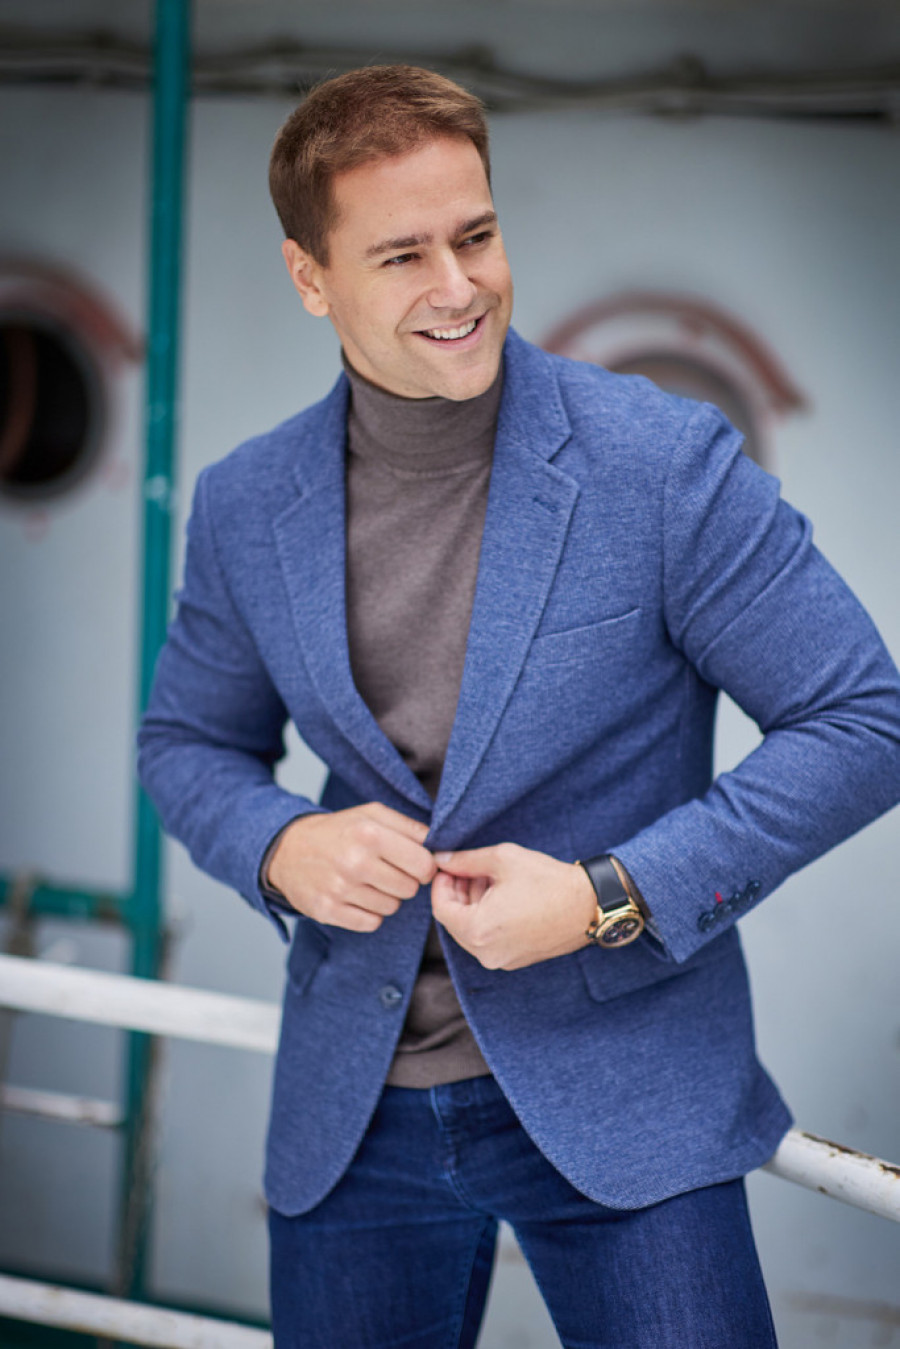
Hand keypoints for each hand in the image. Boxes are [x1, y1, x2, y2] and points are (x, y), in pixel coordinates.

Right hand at [267, 803, 436, 932]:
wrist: (287, 850)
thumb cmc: (339, 831)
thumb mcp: (372, 814)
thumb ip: (410, 827)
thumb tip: (443, 846)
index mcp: (369, 834)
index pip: (424, 864)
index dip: (424, 865)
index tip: (414, 862)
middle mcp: (355, 862)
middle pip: (410, 888)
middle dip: (405, 881)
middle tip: (387, 870)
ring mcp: (340, 889)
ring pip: (392, 908)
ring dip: (386, 897)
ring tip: (369, 881)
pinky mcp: (328, 911)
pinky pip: (371, 923)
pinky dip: (369, 913)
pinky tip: (357, 896)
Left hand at [431, 842, 596, 970]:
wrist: (590, 905)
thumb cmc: (548, 881)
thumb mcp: (502, 860)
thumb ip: (465, 860)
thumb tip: (440, 859)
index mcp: (478, 931)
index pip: (441, 908)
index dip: (441, 884)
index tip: (448, 867)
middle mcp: (486, 953)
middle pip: (454, 922)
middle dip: (457, 893)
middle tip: (468, 869)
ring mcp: (502, 960)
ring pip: (471, 931)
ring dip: (472, 905)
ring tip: (488, 879)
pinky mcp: (516, 960)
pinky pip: (489, 940)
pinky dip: (487, 919)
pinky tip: (501, 897)